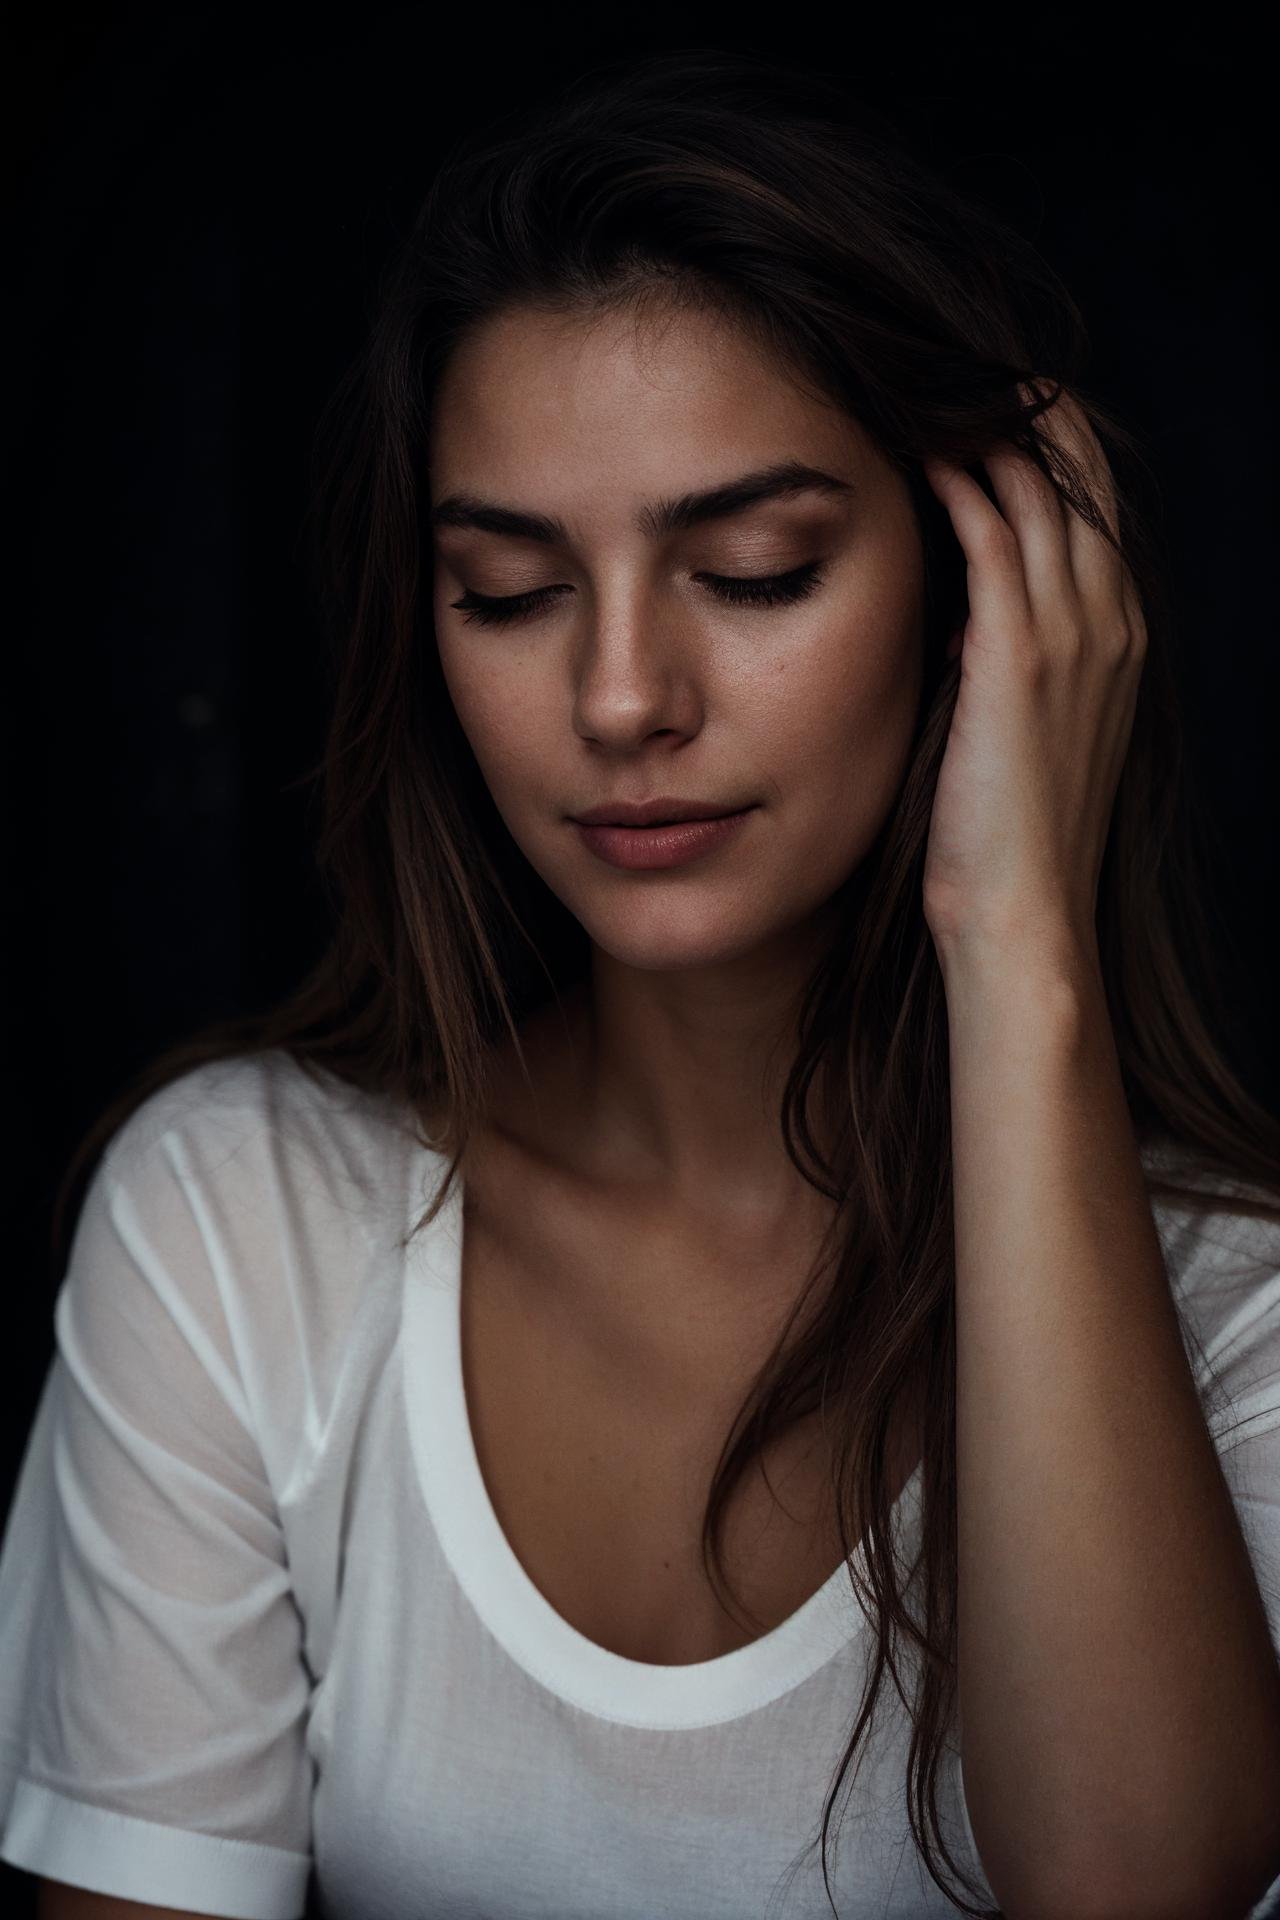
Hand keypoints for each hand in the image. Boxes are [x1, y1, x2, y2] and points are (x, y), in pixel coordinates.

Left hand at [920, 381, 1146, 962]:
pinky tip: (922, 450)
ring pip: (1040, 495)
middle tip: (968, 363)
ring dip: (989, 432)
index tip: (1000, 404)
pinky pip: (996, 539)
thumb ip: (1007, 662)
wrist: (1021, 913)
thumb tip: (962, 615)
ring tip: (934, 383)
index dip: (1052, 449)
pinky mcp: (1020, 657)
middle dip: (1029, 414)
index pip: (1091, 511)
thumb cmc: (1006, 838)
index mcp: (1118, 640)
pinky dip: (964, 484)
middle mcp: (1110, 624)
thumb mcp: (1019, 732)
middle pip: (1078, 481)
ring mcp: (1074, 637)